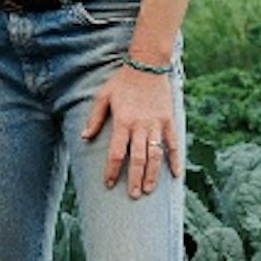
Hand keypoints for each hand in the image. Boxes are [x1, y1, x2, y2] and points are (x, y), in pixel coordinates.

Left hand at [80, 61, 179, 196]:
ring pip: (155, 155)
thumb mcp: (103, 96)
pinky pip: (173, 143)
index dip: (112, 170)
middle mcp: (140, 126)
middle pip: (137, 158)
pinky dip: (175, 159)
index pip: (116, 153)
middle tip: (133, 195)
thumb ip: (94, 118)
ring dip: (152, 174)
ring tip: (149, 190)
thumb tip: (85, 137)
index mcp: (122, 122)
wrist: (147, 64)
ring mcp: (156, 124)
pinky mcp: (168, 121)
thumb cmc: (122, 81)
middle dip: (134, 179)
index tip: (108, 184)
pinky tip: (176, 174)